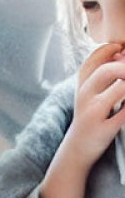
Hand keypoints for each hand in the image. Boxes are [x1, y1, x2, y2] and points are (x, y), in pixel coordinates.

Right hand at [64, 43, 124, 167]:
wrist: (77, 148)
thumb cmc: (90, 116)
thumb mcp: (88, 93)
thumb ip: (101, 74)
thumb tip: (120, 53)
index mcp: (81, 85)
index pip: (93, 59)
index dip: (110, 49)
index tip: (121, 49)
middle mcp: (84, 96)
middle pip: (107, 71)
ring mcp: (94, 112)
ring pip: (120, 89)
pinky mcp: (104, 128)